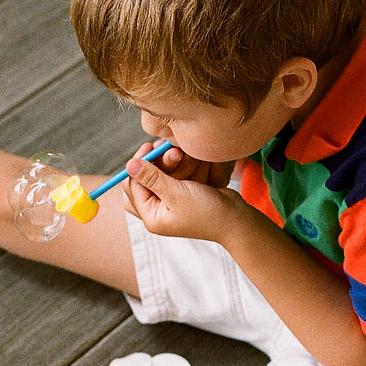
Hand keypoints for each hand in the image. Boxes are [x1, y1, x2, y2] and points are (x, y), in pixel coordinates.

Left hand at [123, 143, 241, 240]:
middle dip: (157, 163)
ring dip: (171, 162)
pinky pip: (174, 174)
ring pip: (158, 174)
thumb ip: (152, 178)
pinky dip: (181, 166)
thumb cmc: (208, 212)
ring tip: (187, 156)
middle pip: (142, 180)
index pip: (133, 186)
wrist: (236, 219)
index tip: (150, 146)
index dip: (139, 164)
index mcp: (151, 216)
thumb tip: (129, 165)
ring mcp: (169, 201)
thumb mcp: (177, 194)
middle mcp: (157, 210)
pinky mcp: (181, 193)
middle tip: (172, 152)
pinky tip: (194, 161)